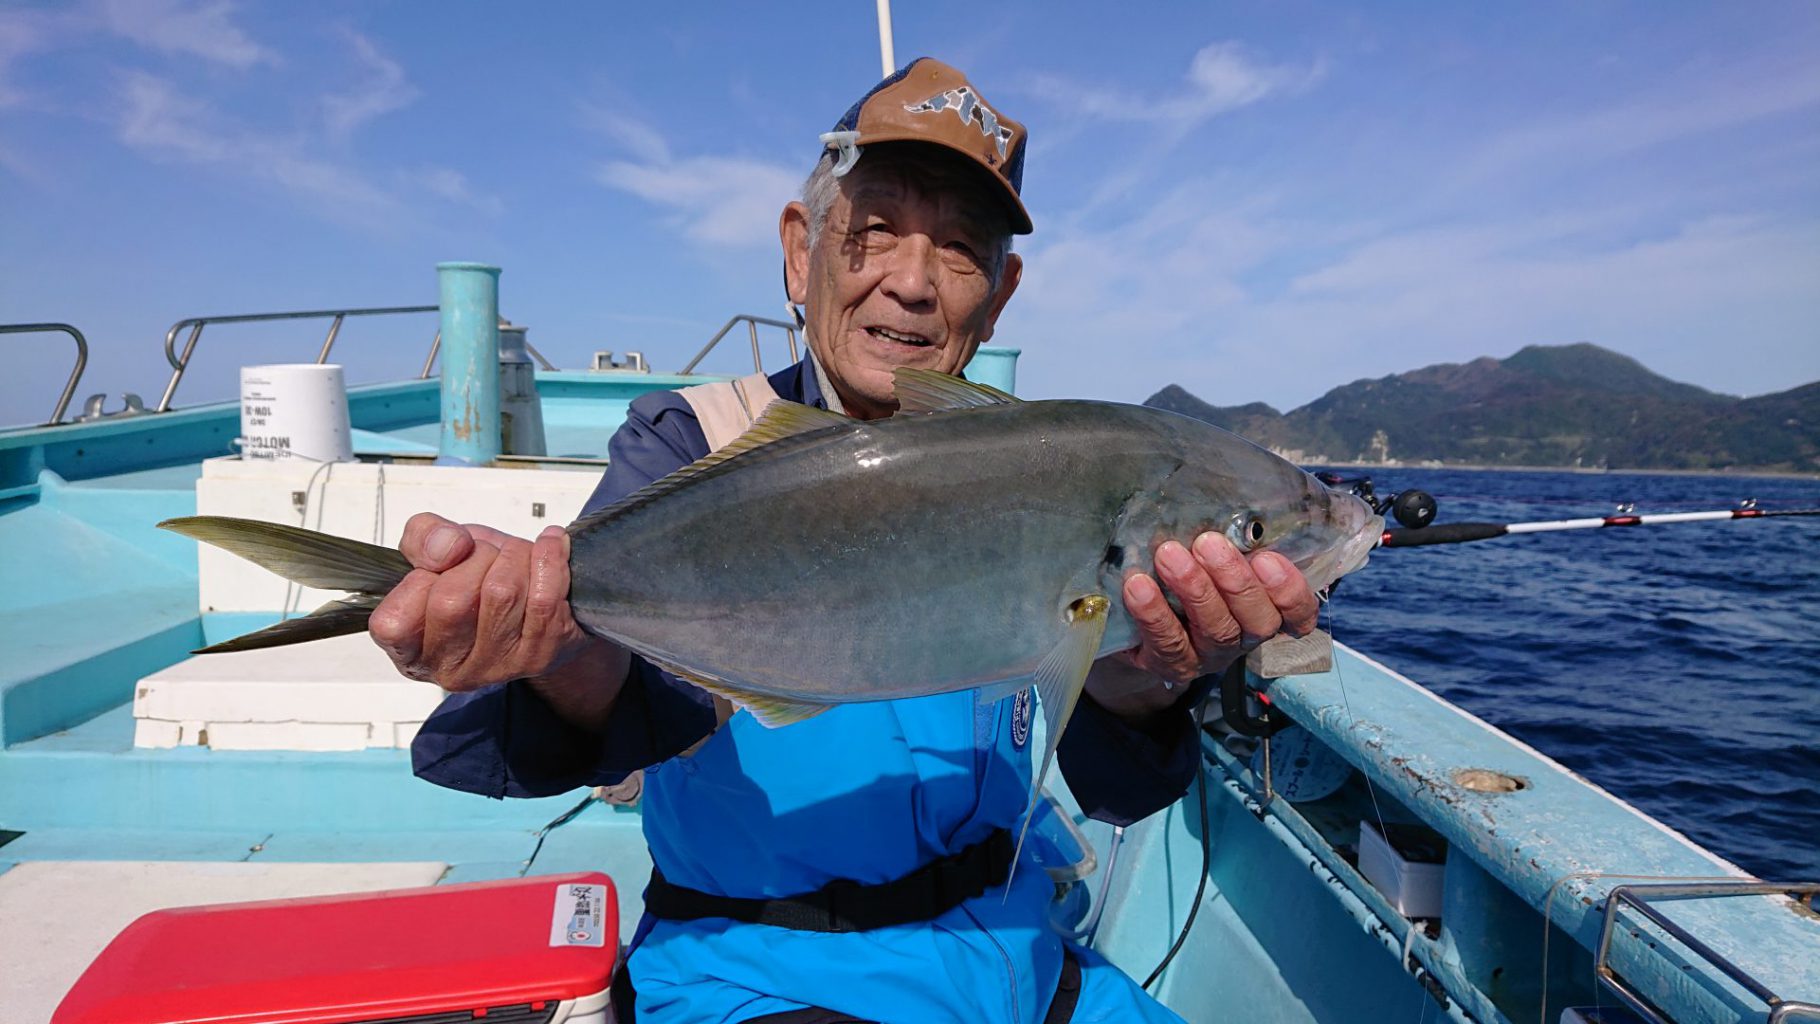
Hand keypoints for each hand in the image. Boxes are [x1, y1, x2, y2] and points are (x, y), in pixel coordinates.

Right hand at [369, 512, 596, 692]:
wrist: (537, 596)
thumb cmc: (477, 578)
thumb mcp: (437, 550)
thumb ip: (423, 538)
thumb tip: (447, 547)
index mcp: (408, 647)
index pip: (395, 622)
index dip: (422, 578)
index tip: (446, 560)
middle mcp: (448, 667)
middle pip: (452, 602)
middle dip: (476, 557)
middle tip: (487, 553)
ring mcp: (496, 667)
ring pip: (501, 594)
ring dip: (513, 556)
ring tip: (515, 555)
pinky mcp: (539, 657)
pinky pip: (544, 600)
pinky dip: (549, 561)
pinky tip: (549, 550)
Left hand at [1086, 532, 1319, 720]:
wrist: (1135, 627)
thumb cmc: (1184, 577)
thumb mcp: (1210, 558)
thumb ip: (1227, 541)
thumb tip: (1226, 500)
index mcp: (1263, 610)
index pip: (1297, 613)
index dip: (1290, 591)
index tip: (1269, 558)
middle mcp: (1243, 637)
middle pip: (1258, 620)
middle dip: (1236, 581)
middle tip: (1208, 544)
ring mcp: (1209, 655)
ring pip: (1216, 630)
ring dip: (1195, 590)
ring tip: (1169, 555)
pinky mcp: (1172, 664)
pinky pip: (1168, 643)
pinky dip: (1154, 613)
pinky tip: (1138, 585)